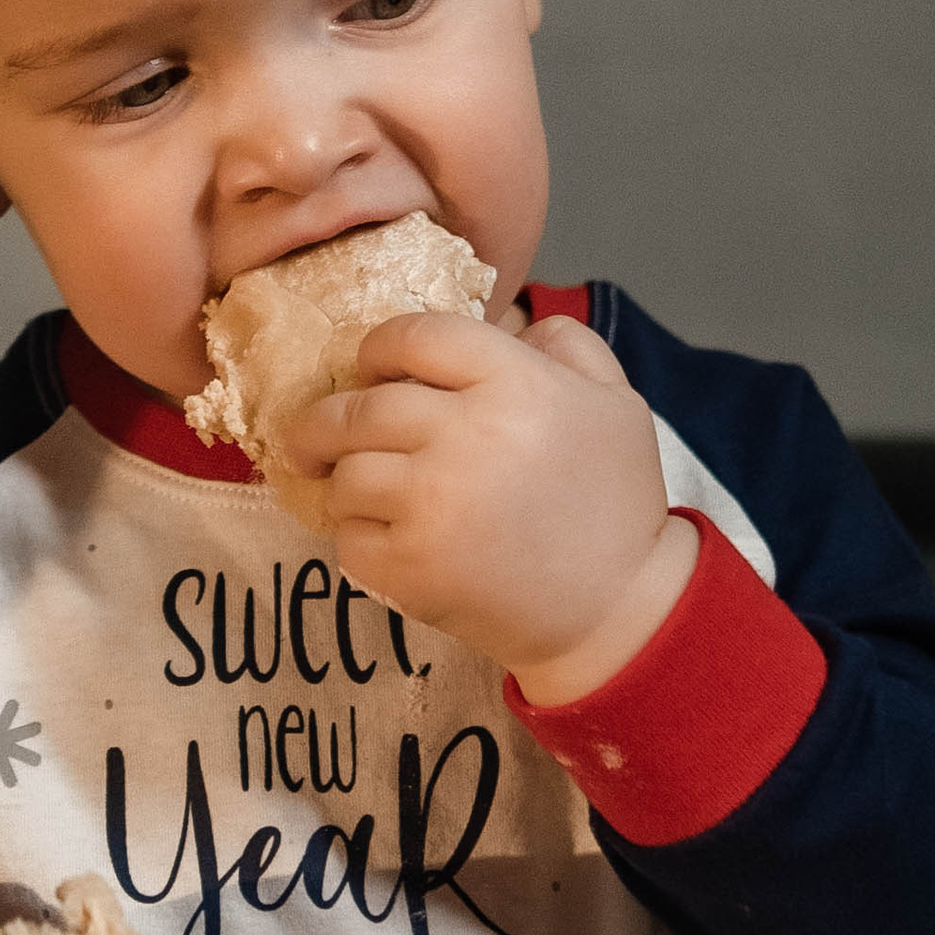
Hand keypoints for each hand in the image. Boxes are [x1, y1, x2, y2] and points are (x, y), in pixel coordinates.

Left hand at [289, 312, 699, 704]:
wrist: (619, 610)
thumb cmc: (615, 503)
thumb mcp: (616, 402)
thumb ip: (566, 345)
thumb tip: (513, 323)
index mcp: (517, 383)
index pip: (416, 336)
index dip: (380, 348)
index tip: (369, 369)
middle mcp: (469, 435)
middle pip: (359, 408)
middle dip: (325, 421)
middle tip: (316, 437)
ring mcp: (434, 504)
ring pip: (345, 475)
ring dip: (346, 483)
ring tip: (364, 494)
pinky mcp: (412, 567)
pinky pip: (349, 539)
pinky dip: (359, 539)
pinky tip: (388, 541)